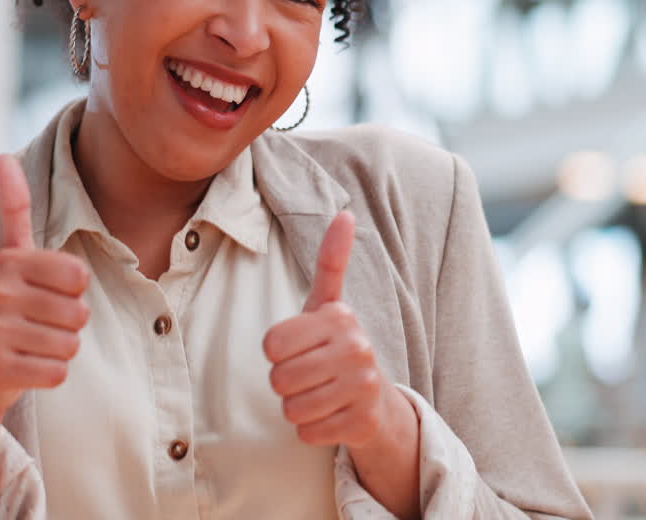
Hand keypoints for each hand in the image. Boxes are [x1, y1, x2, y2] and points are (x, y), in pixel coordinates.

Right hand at [0, 154, 91, 426]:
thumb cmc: (5, 306)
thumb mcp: (11, 256)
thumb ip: (14, 209)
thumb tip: (3, 156)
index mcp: (7, 261)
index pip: (80, 276)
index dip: (74, 291)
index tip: (46, 292)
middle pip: (80, 313)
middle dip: (69, 324)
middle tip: (38, 324)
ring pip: (71, 344)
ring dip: (61, 350)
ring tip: (32, 345)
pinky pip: (57, 373)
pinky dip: (51, 374)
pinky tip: (27, 367)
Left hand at [263, 211, 398, 450]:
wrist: (375, 399)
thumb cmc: (335, 347)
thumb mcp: (327, 304)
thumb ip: (331, 260)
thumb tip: (346, 213)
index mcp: (340, 316)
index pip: (270, 343)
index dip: (276, 352)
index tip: (299, 348)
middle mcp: (357, 347)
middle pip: (279, 378)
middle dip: (285, 382)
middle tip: (309, 376)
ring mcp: (364, 386)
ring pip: (291, 408)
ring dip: (297, 407)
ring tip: (319, 395)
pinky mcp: (364, 422)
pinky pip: (307, 433)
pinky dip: (312, 430)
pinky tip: (331, 416)